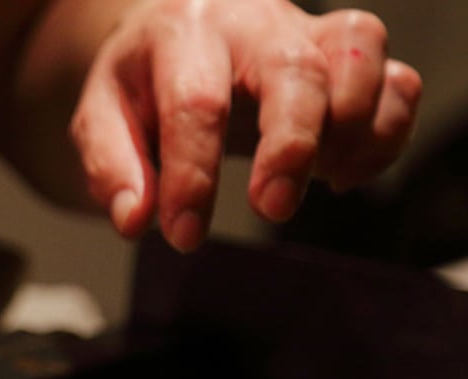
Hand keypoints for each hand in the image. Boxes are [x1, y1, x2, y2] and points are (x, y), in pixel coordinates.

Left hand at [69, 0, 420, 251]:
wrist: (176, 26)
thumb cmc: (142, 79)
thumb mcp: (102, 115)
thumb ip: (112, 168)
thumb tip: (136, 221)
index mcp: (181, 33)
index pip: (195, 103)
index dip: (193, 177)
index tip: (183, 235)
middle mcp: (252, 22)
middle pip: (296, 71)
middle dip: (291, 147)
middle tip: (272, 209)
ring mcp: (309, 32)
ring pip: (361, 58)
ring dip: (350, 132)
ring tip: (316, 181)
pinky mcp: (348, 56)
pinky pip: (396, 82)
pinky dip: (384, 133)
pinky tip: (341, 173)